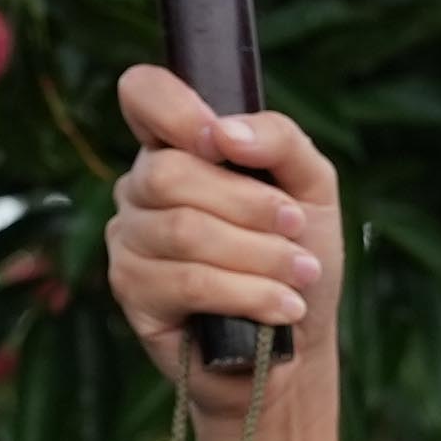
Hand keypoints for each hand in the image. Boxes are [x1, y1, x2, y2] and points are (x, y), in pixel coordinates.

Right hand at [107, 64, 344, 418]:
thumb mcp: (311, 187)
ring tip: (300, 275)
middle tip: (296, 229)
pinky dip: (247, 292)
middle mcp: (141, 187)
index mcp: (179, 146)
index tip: (222, 142)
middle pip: (170, 172)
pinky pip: (187, 281)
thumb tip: (226, 133)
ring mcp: (129, 239)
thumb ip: (279, 140)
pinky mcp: (133, 292)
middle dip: (247, 204)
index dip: (175, 109)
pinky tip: (282, 306)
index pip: (143, 94)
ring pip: (184, 231)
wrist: (293, 346)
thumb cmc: (298, 257)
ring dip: (259, 254)